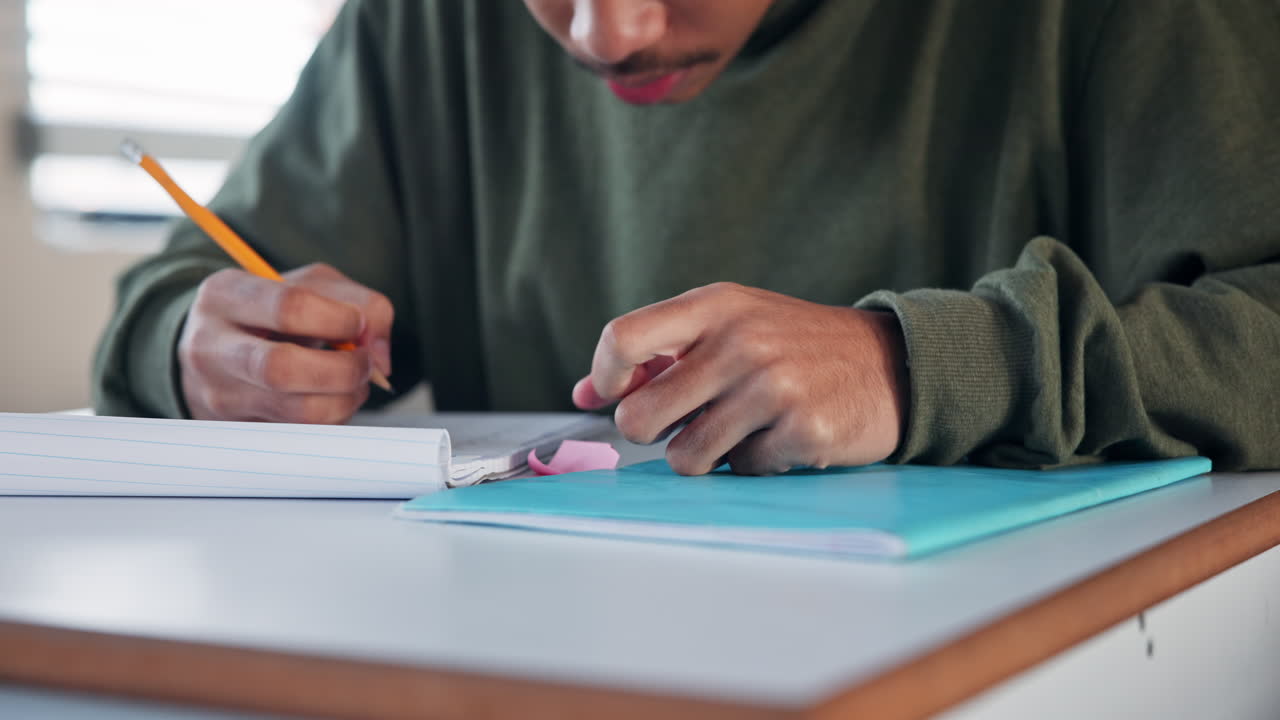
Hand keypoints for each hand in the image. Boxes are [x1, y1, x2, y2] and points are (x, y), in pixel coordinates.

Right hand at [178, 263, 393, 422]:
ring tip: (352, 382)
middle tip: (363, 362)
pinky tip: (328, 399)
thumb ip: (361, 303)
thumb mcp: (313, 285)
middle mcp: (210, 346)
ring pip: (297, 411)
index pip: (289, 307)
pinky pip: (301, 435)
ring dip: (345, 400)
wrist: (216, 350)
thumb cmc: (271, 312)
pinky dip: (331, 419)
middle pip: (282, 368)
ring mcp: (218, 394)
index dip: (339, 319)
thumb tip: (378, 354)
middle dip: (343, 369)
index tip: (357, 324)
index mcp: (225, 295)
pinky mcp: (237, 430)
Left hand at [573, 283, 908, 474]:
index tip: (616, 394)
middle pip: (638, 417)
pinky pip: (741, 472)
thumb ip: (657, 355)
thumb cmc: (791, 347)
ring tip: (736, 432)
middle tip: (682, 423)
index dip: (605, 378)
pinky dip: (754, 464)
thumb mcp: (729, 326)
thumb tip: (585, 394)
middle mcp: (741, 341)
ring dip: (703, 456)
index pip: (622, 339)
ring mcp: (774, 386)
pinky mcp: (803, 430)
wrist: (888, 363)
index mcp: (715, 307)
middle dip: (651, 433)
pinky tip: (781, 437)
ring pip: (684, 458)